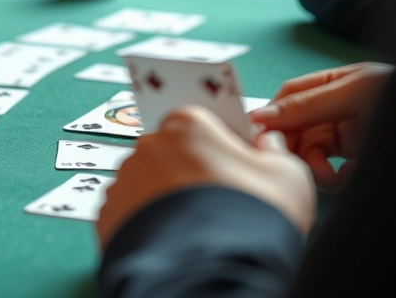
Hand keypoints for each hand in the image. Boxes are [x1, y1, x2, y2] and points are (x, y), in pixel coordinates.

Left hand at [96, 106, 314, 247]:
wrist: (210, 273)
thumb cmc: (251, 218)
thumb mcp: (288, 177)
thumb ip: (275, 151)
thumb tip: (268, 144)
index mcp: (188, 124)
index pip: (202, 123)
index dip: (221, 146)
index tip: (234, 167)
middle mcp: (148, 145)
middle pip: (171, 151)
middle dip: (189, 171)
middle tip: (215, 202)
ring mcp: (123, 180)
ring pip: (147, 182)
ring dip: (164, 198)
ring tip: (192, 226)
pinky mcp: (107, 214)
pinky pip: (129, 212)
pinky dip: (145, 222)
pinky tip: (170, 238)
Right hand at [250, 62, 392, 189]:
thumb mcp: (355, 92)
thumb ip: (308, 103)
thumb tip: (262, 115)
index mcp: (333, 84)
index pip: (288, 97)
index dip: (270, 115)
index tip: (255, 135)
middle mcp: (336, 109)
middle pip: (294, 129)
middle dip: (290, 146)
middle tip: (285, 162)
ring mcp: (347, 136)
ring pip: (310, 155)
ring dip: (313, 168)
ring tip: (328, 176)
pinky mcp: (357, 162)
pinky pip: (333, 174)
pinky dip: (337, 178)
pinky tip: (351, 176)